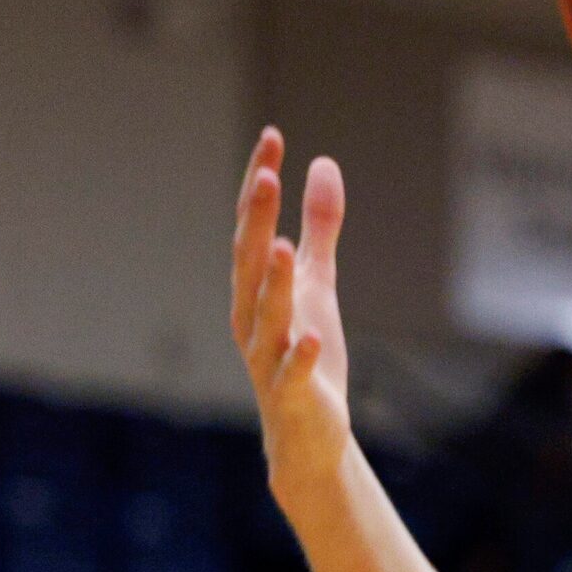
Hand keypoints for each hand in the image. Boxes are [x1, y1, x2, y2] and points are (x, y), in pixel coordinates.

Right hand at [229, 128, 354, 495]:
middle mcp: (251, 316)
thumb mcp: (318, 282)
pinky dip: (299, 354)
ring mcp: (268, 356)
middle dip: (258, 221)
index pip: (253, 226)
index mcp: (255, 287)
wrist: (306, 432)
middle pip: (250, 262)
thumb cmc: (305, 351)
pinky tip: (312, 336)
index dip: (260, 185)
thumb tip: (321, 164)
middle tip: (268, 176)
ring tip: (282, 246)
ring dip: (272, 282)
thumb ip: (319, 226)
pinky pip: (292, 372)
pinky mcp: (292, 393)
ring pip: (265, 315)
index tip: (273, 138)